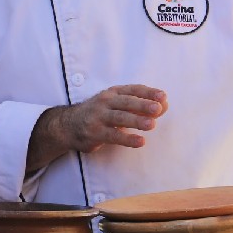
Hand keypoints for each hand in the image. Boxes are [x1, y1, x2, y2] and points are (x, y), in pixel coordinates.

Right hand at [27, 84, 167, 171]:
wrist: (68, 125)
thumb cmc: (99, 114)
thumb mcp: (117, 105)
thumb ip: (140, 106)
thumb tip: (164, 106)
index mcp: (113, 93)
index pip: (133, 90)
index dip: (148, 92)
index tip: (163, 96)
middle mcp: (105, 102)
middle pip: (126, 102)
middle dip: (142, 105)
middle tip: (158, 109)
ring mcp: (98, 117)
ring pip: (120, 118)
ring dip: (136, 121)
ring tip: (152, 125)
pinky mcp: (94, 133)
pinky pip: (113, 136)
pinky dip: (127, 139)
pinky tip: (140, 142)